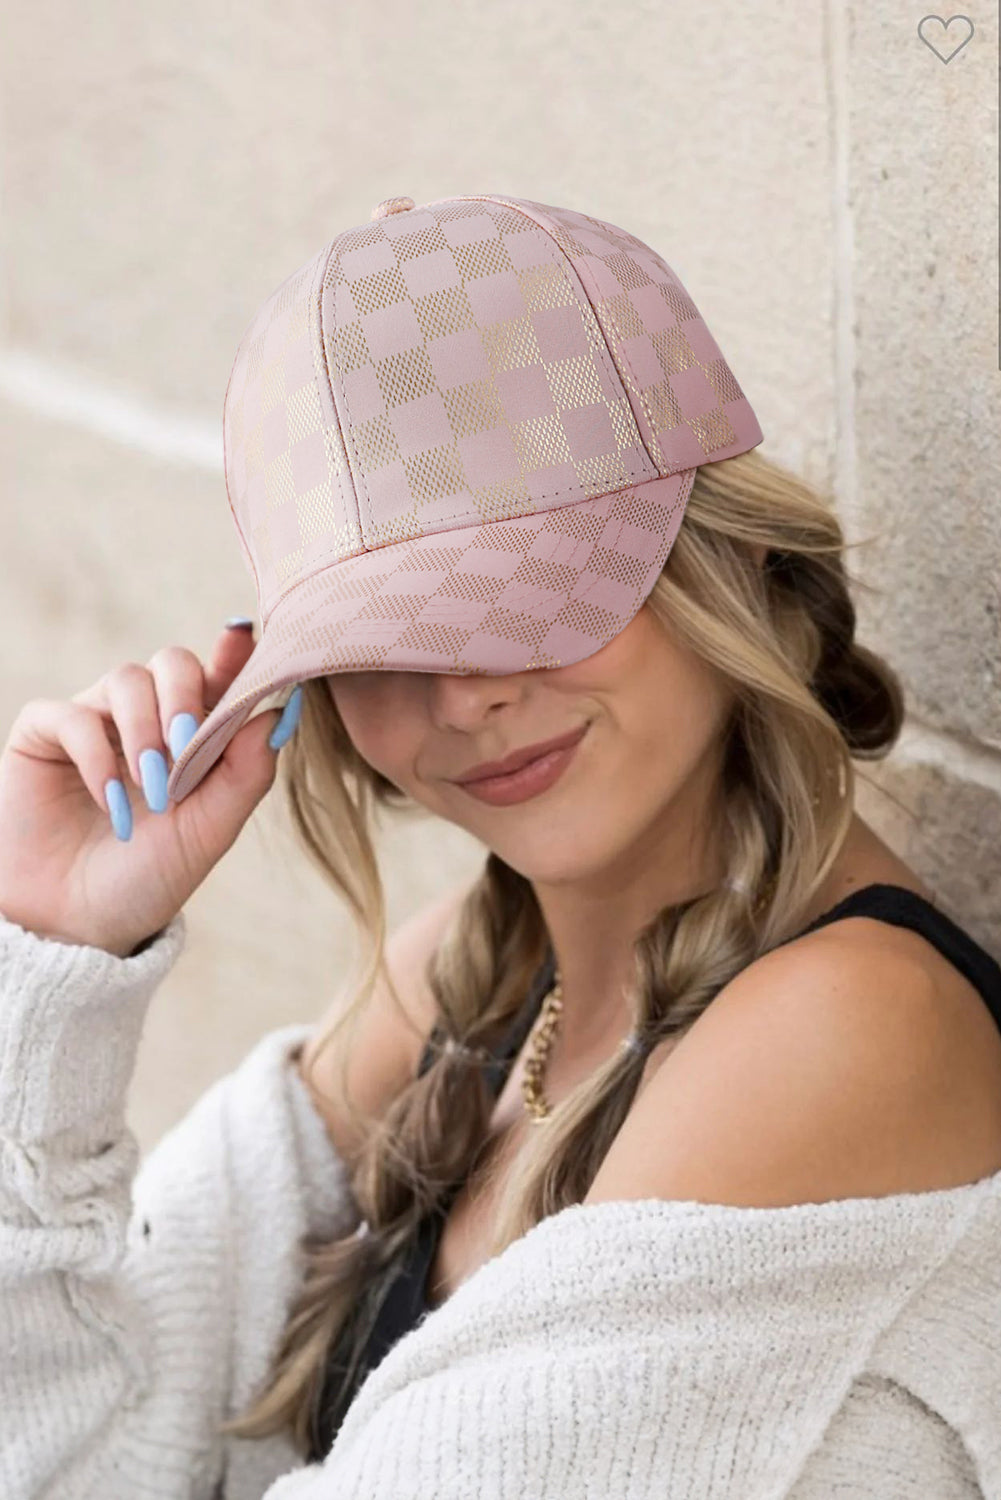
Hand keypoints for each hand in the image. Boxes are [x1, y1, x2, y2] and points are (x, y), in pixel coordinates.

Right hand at [0, 624, 298, 957]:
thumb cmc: (151, 876)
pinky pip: (72, 715)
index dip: (234, 653)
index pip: (219, 677)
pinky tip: (111, 802)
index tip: (244, 637)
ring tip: (152, 788)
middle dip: (185, 696)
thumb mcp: (210, 830)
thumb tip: (281, 710)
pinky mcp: (45, 736)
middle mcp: (146, 719)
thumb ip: (247, 771)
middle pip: (173, 662)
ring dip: (145, 730)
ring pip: (126, 679)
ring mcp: (96, 722)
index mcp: (194, 735)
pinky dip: (96, 755)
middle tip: (185, 745)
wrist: (80, 924)